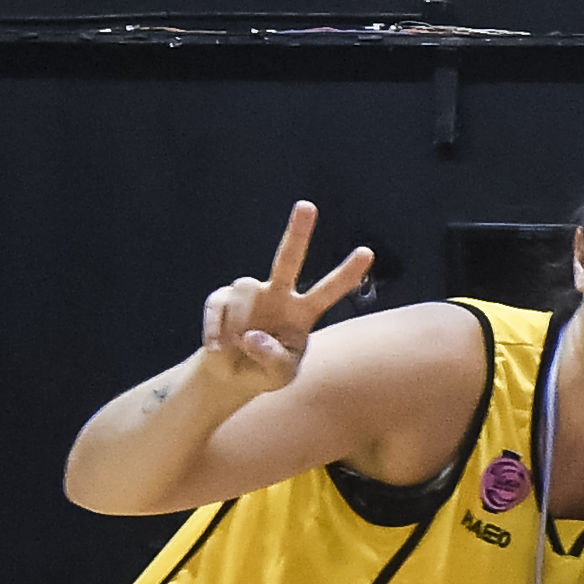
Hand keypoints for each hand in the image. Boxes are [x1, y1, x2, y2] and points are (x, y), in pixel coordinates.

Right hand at [195, 202, 376, 399]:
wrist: (232, 376)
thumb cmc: (265, 372)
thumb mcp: (279, 377)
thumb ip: (274, 360)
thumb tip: (252, 337)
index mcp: (303, 312)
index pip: (328, 291)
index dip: (346, 273)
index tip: (368, 252)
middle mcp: (279, 296)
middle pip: (287, 259)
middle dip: (297, 233)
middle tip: (308, 206)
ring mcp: (251, 294)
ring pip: (244, 288)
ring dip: (238, 320)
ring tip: (237, 347)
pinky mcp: (222, 299)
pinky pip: (217, 305)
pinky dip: (216, 330)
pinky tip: (218, 348)